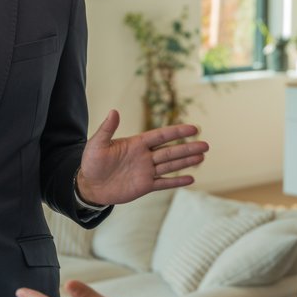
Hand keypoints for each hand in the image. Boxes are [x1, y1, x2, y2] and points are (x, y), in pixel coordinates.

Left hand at [76, 110, 208, 205]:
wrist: (90, 185)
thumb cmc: (92, 162)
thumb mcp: (97, 144)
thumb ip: (107, 129)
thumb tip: (114, 111)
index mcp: (136, 144)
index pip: (161, 136)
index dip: (176, 132)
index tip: (193, 129)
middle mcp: (145, 156)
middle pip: (170, 151)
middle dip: (188, 148)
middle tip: (206, 145)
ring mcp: (146, 171)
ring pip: (170, 165)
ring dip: (186, 162)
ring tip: (202, 157)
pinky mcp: (144, 186)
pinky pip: (163, 183)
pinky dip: (176, 181)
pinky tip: (190, 179)